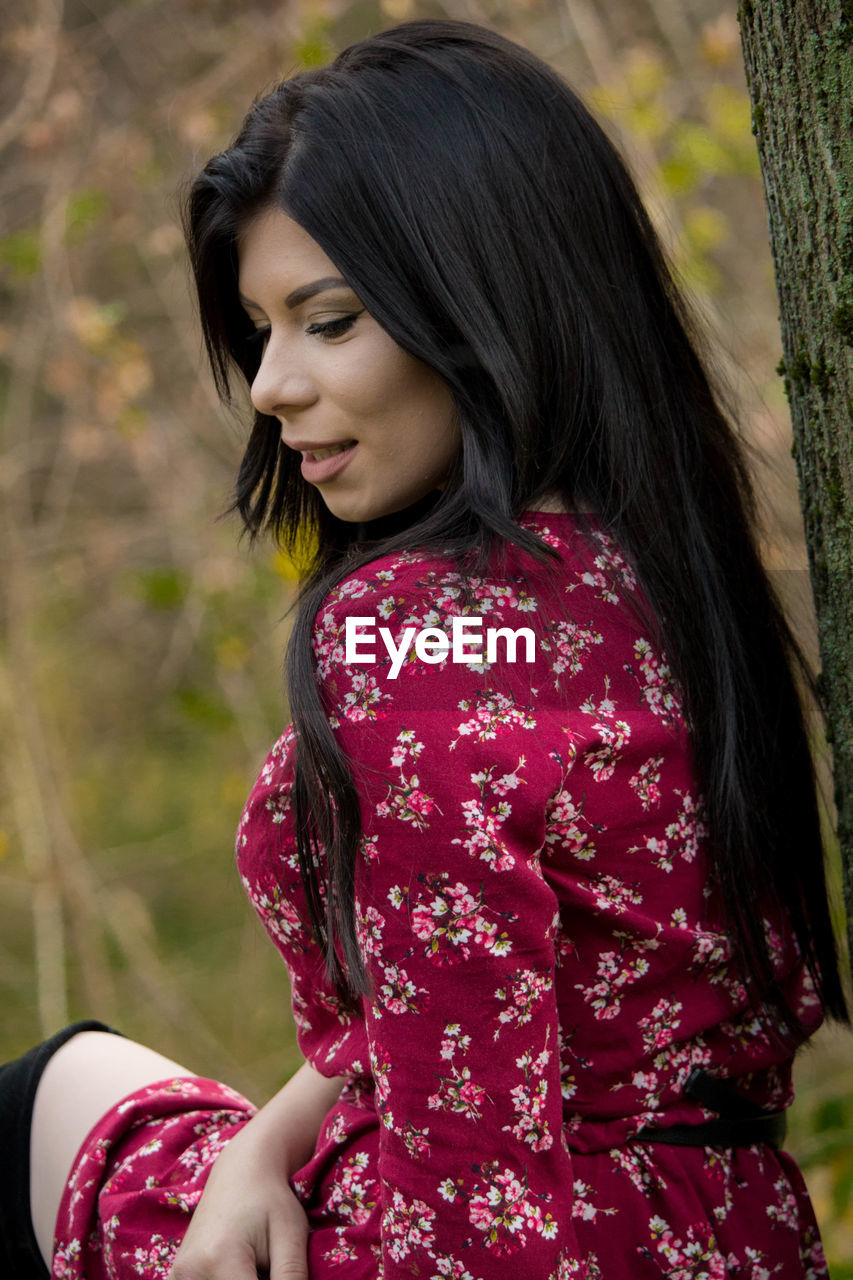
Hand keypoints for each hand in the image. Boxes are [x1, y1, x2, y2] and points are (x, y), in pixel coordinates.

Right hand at [167, 1121, 309, 1279]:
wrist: (240, 1170)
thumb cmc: (271, 1199)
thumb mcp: (291, 1236)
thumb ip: (291, 1276)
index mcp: (220, 1260)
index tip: (281, 1269)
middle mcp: (189, 1272)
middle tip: (268, 1263)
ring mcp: (178, 1275)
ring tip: (255, 1263)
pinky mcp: (176, 1276)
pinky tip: (239, 1266)